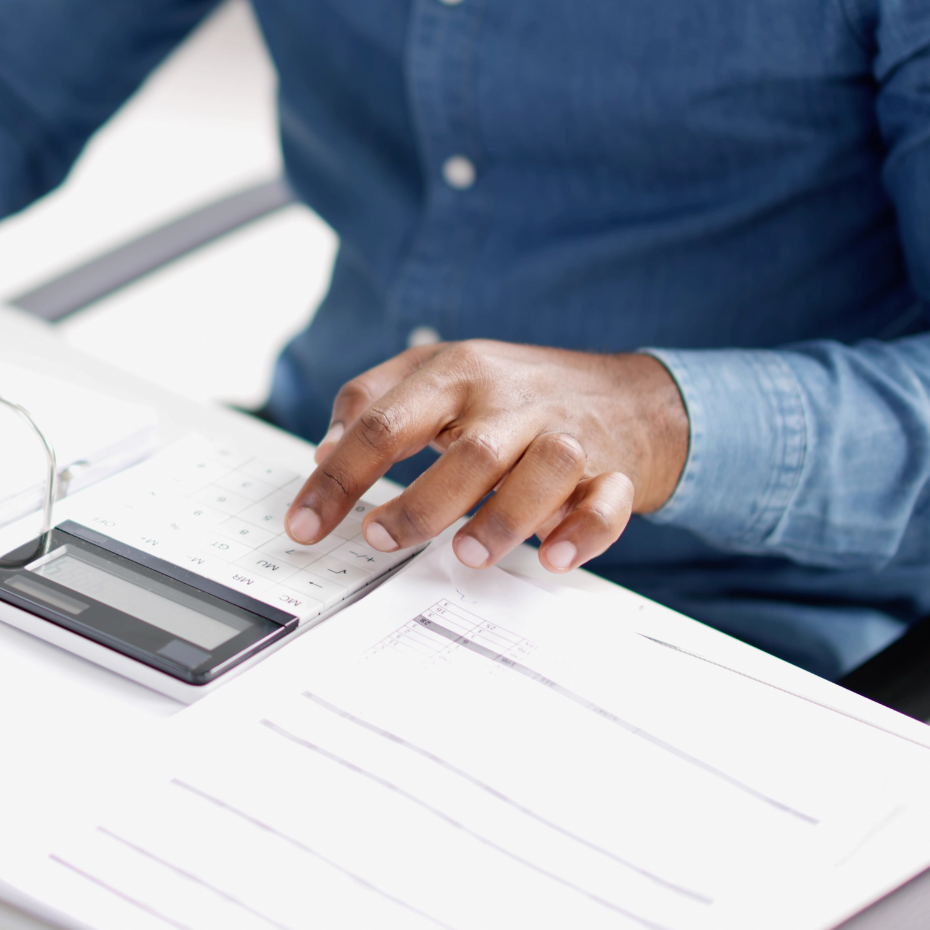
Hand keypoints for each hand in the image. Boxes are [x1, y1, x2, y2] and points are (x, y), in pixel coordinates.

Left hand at [283, 341, 687, 573]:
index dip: (336, 478)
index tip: (304, 526)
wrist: (625, 394)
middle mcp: (511, 402)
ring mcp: (567, 434)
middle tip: (380, 539)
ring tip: (465, 553)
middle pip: (469, 450)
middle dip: (421, 504)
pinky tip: (554, 557)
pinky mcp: (613, 471)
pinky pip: (607, 501)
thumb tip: (323, 450)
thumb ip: (370, 401)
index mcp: (455, 374)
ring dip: (505, 517)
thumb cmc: (509, 390)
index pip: (384, 421)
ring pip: (544, 469)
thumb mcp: (433, 372)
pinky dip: (585, 532)